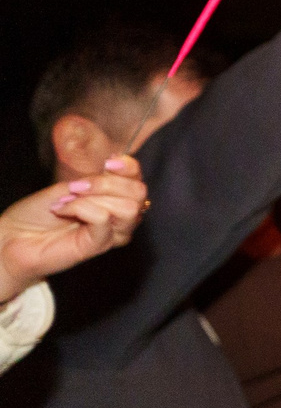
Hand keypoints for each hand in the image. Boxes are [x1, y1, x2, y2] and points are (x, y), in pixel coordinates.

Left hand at [0, 159, 148, 301]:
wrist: (13, 235)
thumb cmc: (37, 212)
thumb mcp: (68, 186)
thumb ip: (94, 181)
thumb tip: (112, 171)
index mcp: (114, 199)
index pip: (138, 180)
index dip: (129, 167)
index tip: (108, 162)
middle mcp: (119, 217)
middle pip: (139, 193)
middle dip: (108, 183)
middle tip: (76, 186)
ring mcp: (112, 233)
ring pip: (129, 208)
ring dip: (96, 196)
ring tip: (67, 200)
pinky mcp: (99, 245)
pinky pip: (103, 218)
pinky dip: (81, 208)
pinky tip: (62, 210)